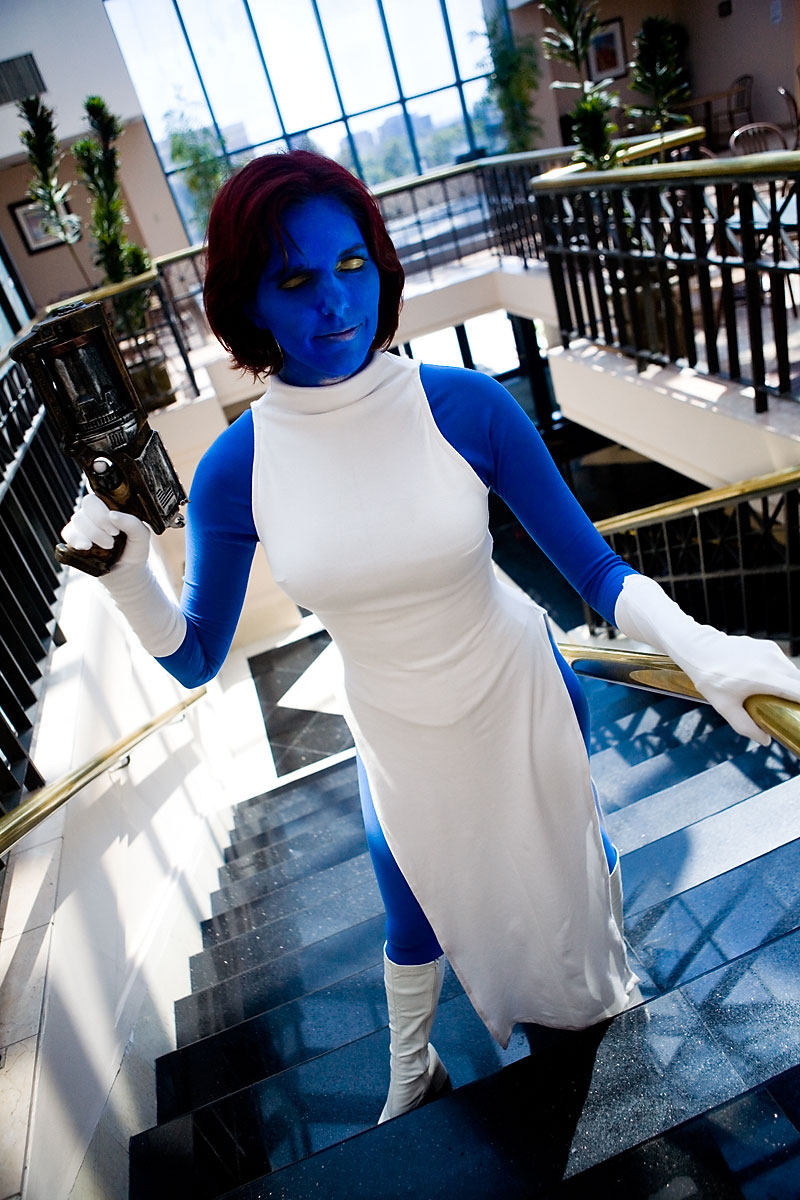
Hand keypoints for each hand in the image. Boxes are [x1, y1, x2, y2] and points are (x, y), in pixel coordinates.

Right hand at [61, 493, 149, 569]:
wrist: (125, 574)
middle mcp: (97, 512)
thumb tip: (113, 514)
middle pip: (88, 502)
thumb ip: (133, 524)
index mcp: (114, 507)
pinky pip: (68, 532)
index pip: (104, 495)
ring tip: (107, 547)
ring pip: (78, 518)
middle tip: (112, 538)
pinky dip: (76, 539)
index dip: (106, 512)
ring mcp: (85, 524)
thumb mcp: (142, 538)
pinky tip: (86, 547)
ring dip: (92, 534)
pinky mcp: (75, 537)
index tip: (116, 531)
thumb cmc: (134, 552)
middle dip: (99, 521)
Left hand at [678, 626, 799, 744]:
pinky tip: (768, 683)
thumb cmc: (710, 678)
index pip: (799, 691)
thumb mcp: (725, 707)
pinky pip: (782, 663)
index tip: (798, 714)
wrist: (698, 648)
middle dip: (797, 697)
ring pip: (793, 672)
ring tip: (777, 699)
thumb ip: (746, 726)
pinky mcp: (768, 646)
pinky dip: (782, 674)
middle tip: (788, 711)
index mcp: (766, 678)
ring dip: (791, 685)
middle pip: (799, 683)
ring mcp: (771, 651)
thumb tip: (765, 741)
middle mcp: (773, 661)